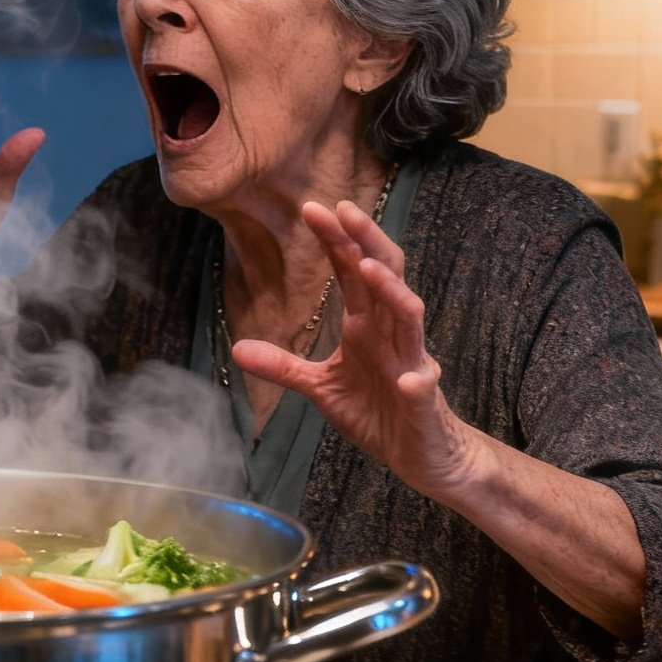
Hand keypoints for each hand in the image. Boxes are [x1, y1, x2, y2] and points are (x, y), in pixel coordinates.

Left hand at [228, 200, 481, 498]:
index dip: (336, 240)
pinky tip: (411, 379)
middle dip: (366, 242)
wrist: (420, 454)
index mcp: (367, 326)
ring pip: (409, 318)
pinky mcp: (424, 399)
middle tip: (343, 208)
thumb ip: (283, 366)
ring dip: (392, 293)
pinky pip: (424, 385)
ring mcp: (411, 363)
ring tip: (368, 269)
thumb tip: (236, 349)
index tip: (312, 209)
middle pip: (385, 276)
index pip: (353, 272)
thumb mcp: (320, 387)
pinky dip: (419, 380)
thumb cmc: (375, 411)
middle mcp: (391, 334)